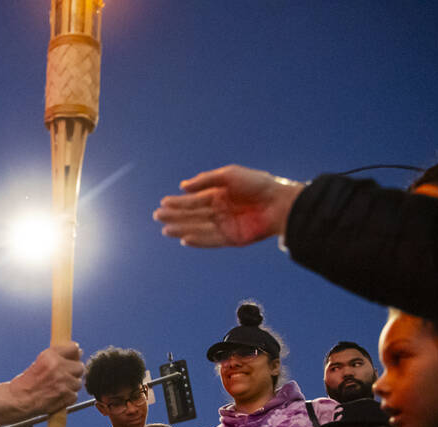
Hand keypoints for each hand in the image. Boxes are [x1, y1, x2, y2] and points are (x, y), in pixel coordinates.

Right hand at [13, 343, 84, 413]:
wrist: (17, 400)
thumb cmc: (25, 383)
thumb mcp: (40, 362)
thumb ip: (57, 357)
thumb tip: (78, 352)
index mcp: (50, 355)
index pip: (74, 348)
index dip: (74, 355)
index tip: (72, 359)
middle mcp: (57, 366)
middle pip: (79, 367)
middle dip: (73, 373)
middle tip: (62, 378)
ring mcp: (63, 382)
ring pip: (77, 383)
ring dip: (70, 387)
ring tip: (56, 388)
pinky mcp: (66, 395)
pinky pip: (74, 395)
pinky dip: (67, 398)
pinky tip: (56, 396)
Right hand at [153, 165, 304, 247]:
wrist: (280, 202)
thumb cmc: (257, 184)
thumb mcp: (230, 175)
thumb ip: (206, 180)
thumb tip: (183, 186)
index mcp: (219, 195)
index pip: (194, 200)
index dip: (178, 202)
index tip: (163, 203)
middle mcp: (220, 211)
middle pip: (193, 215)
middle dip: (175, 216)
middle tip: (157, 217)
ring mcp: (225, 225)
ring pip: (198, 228)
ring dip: (182, 229)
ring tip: (165, 230)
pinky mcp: (232, 238)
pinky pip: (211, 240)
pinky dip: (198, 241)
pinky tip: (185, 239)